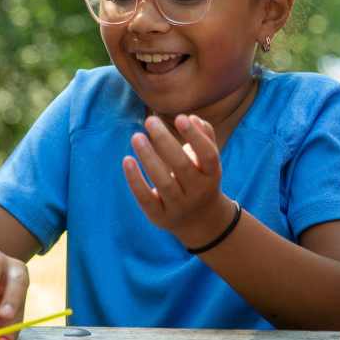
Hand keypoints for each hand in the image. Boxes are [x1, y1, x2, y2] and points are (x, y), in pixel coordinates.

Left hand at [122, 114, 234, 248]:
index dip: (195, 137)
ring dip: (148, 158)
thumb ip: (205, 137)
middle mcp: (198, 192)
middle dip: (165, 142)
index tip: (180, 117)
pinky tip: (127, 160)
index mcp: (212, 175)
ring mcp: (179, 206)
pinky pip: (146, 199)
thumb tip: (191, 117)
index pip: (208, 155)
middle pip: (182, 166)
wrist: (201, 222)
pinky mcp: (160, 216)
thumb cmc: (201, 179)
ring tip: (136, 137)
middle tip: (150, 121)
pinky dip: (135, 180)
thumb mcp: (208, 162)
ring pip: (163, 182)